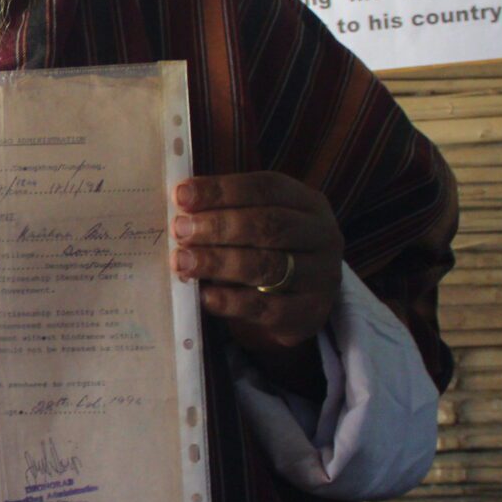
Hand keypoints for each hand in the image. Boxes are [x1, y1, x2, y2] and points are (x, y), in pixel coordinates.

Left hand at [172, 172, 341, 390]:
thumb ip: (224, 213)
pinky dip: (230, 301)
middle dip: (219, 226)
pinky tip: (204, 296)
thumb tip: (178, 210)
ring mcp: (321, 276)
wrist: (299, 307)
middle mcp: (323, 236)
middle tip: (180, 230)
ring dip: (219, 262)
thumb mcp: (256, 225)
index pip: (267, 188)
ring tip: (182, 261)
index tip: (181, 195)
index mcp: (308, 203)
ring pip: (268, 265)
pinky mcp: (310, 313)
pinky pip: (266, 306)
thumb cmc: (266, 252)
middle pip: (270, 225)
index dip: (222, 190)